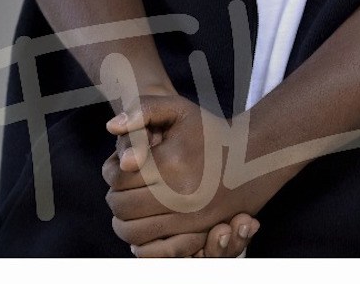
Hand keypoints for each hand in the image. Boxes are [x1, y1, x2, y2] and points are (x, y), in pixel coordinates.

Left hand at [102, 94, 278, 251]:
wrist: (249, 157)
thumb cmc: (208, 131)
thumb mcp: (178, 108)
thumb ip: (143, 110)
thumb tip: (110, 128)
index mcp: (171, 163)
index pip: (120, 178)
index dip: (111, 172)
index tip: (116, 166)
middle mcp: (180, 195)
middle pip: (124, 207)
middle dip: (114, 197)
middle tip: (119, 188)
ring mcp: (189, 219)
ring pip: (134, 232)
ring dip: (123, 221)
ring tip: (127, 205)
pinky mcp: (196, 235)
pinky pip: (155, 250)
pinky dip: (140, 243)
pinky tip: (141, 226)